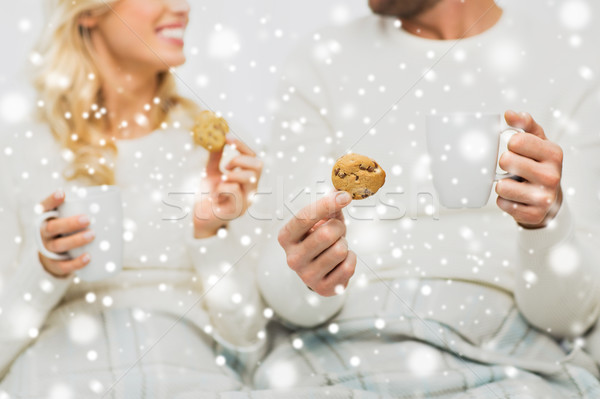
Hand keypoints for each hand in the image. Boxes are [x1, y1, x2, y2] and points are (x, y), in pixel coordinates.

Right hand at [38, 191, 93, 276]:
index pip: (45, 207)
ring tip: (92, 235)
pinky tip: (88, 257)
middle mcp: (44, 233)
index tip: (62, 193)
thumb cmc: (69, 231)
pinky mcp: (55, 264)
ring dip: (75, 240)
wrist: (55, 256)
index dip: (52, 200)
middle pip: (52, 227)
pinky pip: (63, 265)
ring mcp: (48, 249)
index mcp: (47, 218)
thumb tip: (116, 206)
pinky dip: (76, 262)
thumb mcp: (70, 218)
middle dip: (70, 223)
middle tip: (87, 219)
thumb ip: (85, 211)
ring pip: (58, 245)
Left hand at [193, 135, 262, 237]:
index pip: (252, 156)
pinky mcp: (239, 209)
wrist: (198, 217)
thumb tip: (218, 138)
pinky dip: (221, 189)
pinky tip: (215, 197)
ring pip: (249, 177)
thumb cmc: (207, 195)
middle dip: (240, 160)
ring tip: (220, 182)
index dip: (241, 145)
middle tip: (226, 165)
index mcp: (247, 178)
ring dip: (231, 175)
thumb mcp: (211, 171)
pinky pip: (234, 190)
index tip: (226, 137)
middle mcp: (251, 188)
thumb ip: (216, 157)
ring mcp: (247, 200)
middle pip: (258, 165)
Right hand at [277, 191, 355, 296]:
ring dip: (344, 244)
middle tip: (337, 230)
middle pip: (326, 234)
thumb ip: (330, 203)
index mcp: (286, 237)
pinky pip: (349, 266)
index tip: (345, 196)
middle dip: (339, 228)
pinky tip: (341, 261)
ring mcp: (306, 276)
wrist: (319, 270)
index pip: (304, 217)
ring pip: (340, 250)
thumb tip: (341, 187)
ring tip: (336, 247)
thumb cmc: (318, 238)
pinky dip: (351, 259)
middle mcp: (292, 258)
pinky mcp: (323, 289)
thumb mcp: (320, 219)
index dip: (327, 204)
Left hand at [496, 111, 562, 228]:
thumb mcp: (538, 142)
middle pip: (506, 161)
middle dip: (504, 164)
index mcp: (554, 154)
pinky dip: (504, 200)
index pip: (517, 140)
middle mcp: (552, 176)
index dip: (511, 145)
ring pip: (501, 185)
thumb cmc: (539, 165)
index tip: (518, 149)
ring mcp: (543, 197)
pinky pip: (502, 203)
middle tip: (514, 168)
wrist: (549, 198)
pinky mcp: (533, 215)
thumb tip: (509, 114)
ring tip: (514, 183)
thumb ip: (524, 124)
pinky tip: (516, 197)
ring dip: (502, 183)